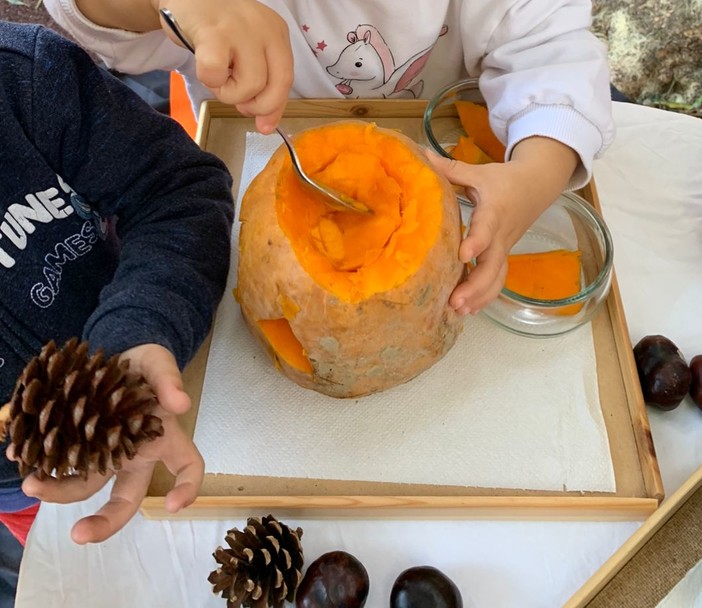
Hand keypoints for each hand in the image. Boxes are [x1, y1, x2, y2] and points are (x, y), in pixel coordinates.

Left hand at [19, 344, 203, 543]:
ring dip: (58, 492)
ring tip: (31, 485)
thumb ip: (169, 380)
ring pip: (84, 484)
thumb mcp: (159, 364)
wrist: (116, 354)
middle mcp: (134, 455)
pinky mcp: (76, 443)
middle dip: (104, 522)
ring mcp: (103, 452)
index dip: (186, 488)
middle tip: (79, 534)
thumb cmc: (146, 364)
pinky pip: (58, 462)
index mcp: (163, 439)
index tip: (172, 505)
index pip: (187, 467)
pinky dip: (37, 464)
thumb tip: (180, 404)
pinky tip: (19, 456)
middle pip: (127, 499)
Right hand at [157, 0, 293, 132]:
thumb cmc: (217, 29)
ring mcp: (240, 29)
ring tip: (218, 76)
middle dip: (256, 106)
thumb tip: (266, 126)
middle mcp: (265, 28)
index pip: (286, 80)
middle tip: (237, 100)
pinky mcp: (213, 32)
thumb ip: (263, 85)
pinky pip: (216, 74)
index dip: (275, 108)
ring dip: (229, 93)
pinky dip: (209, 80)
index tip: (264, 126)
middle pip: (276, 86)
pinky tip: (204, 65)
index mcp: (277, 33)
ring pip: (250, 85)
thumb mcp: (249, 52)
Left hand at [426, 137, 578, 314]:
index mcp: (494, 212)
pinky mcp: (501, 256)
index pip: (486, 229)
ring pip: (497, 278)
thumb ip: (450, 168)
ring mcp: (503, 249)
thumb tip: (420, 155)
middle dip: (475, 286)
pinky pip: (497, 280)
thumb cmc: (503, 180)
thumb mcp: (479, 172)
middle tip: (455, 302)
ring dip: (480, 297)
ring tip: (459, 311)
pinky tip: (468, 310)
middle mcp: (500, 235)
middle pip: (493, 265)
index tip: (463, 255)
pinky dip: (485, 297)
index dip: (476, 242)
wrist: (537, 186)